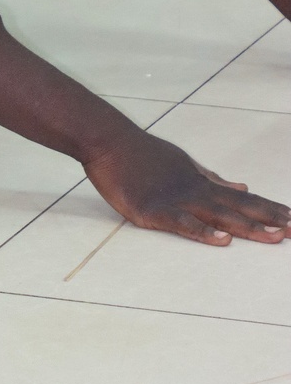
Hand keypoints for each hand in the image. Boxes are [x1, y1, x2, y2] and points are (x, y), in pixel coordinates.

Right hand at [84, 130, 290, 244]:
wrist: (109, 142)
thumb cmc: (142, 154)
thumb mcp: (183, 163)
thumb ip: (212, 178)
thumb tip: (242, 186)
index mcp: (202, 183)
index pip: (244, 200)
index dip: (269, 210)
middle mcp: (196, 191)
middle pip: (240, 209)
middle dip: (270, 220)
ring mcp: (177, 200)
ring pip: (219, 216)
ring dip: (249, 227)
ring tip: (275, 236)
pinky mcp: (156, 210)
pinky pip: (184, 224)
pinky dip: (204, 233)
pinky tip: (223, 241)